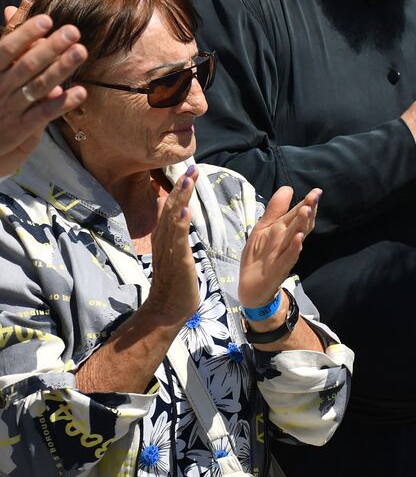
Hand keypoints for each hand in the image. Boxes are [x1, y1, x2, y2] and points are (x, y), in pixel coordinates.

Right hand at [0, 15, 86, 173]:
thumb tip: (12, 9)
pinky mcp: (21, 129)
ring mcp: (10, 109)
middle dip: (50, 47)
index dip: (25, 34)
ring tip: (81, 51)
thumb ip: (8, 45)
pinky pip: (44, 114)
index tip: (47, 19)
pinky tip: (80, 92)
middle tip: (73, 31)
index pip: (5, 49)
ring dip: (61, 68)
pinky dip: (62, 103)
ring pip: (38, 87)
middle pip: (26, 65)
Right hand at [142, 165, 200, 325]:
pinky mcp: (178, 261)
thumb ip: (173, 232)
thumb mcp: (175, 251)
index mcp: (164, 237)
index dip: (180, 189)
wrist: (167, 308)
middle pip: (170, 208)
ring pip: (173, 219)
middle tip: (191, 167)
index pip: (171, 207)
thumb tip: (172, 211)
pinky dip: (181, 225)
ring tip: (187, 180)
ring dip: (180, 199)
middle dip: (181, 187)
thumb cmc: (174, 281)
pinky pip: (179, 240)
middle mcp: (164, 240)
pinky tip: (185, 211)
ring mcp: (170, 250)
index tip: (190, 170)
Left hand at [238, 185, 318, 310]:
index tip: (316, 191)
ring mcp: (285, 254)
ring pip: (296, 237)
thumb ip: (276, 209)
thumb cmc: (259, 255)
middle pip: (300, 223)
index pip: (299, 214)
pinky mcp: (279, 268)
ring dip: (302, 224)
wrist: (252, 287)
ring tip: (307, 210)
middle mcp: (288, 241)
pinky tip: (299, 238)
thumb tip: (288, 188)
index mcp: (285, 230)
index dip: (307, 202)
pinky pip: (289, 257)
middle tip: (315, 196)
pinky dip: (295, 248)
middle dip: (308, 209)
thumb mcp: (263, 228)